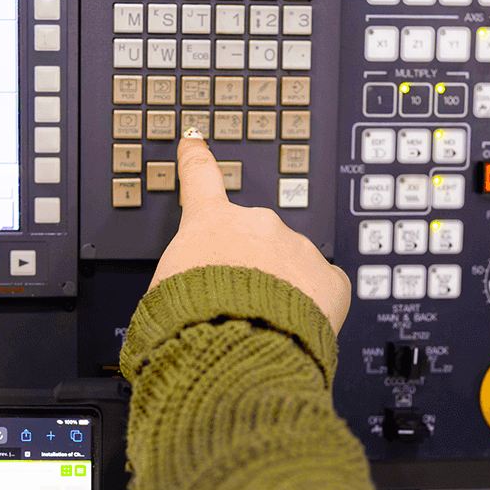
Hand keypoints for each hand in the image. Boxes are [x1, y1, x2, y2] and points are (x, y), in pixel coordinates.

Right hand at [149, 134, 350, 330]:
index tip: (195, 142)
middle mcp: (257, 226)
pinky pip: (324, 286)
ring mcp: (297, 248)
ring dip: (281, 286)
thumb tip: (178, 291)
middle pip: (252, 238)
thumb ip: (177, 277)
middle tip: (235, 301)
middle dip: (247, 264)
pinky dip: (313, 303)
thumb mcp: (161, 292)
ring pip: (290, 263)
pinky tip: (297, 322)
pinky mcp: (328, 279)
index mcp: (210, 224)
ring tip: (264, 321)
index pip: (200, 179)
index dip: (196, 158)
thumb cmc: (193, 322)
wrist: (236, 348)